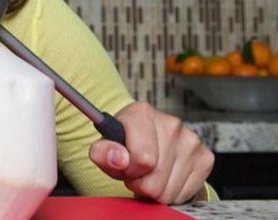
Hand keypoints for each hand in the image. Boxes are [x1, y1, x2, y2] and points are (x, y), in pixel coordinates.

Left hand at [89, 102, 213, 204]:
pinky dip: (172, 192)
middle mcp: (171, 124)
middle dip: (141, 183)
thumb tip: (118, 158)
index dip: (129, 171)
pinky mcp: (206, 157)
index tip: (124, 166)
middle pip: (155, 180)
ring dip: (156, 189)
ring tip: (149, 173)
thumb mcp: (104, 148)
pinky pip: (185, 194)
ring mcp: (191, 140)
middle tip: (136, 172)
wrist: (148, 142)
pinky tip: (165, 176)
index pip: (142, 159)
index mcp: (141, 114)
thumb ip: (102, 153)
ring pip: (169, 191)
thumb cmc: (125, 145)